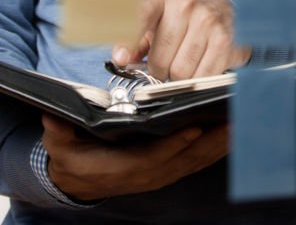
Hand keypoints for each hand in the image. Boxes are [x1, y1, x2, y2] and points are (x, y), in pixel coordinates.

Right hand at [42, 114, 228, 201]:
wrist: (77, 179)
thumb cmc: (72, 156)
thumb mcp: (60, 143)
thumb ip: (60, 131)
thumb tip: (53, 116)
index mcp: (124, 167)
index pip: (154, 157)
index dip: (175, 145)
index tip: (194, 128)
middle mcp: (148, 173)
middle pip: (184, 159)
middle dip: (210, 142)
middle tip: (234, 120)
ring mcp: (160, 173)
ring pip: (195, 160)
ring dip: (219, 145)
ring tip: (242, 123)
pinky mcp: (168, 169)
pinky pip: (196, 160)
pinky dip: (215, 148)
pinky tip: (231, 134)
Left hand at [112, 0, 250, 80]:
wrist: (226, 12)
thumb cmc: (186, 20)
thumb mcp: (158, 22)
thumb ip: (136, 41)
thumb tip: (120, 58)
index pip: (141, 16)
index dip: (130, 41)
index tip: (122, 58)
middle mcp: (185, 5)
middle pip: (160, 60)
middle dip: (161, 71)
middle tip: (168, 65)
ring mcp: (207, 21)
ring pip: (181, 72)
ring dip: (181, 78)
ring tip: (186, 64)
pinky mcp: (225, 40)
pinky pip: (203, 77)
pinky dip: (200, 80)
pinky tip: (202, 66)